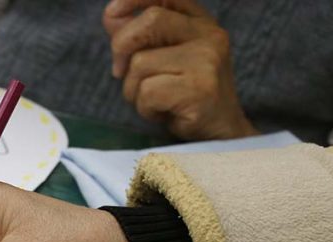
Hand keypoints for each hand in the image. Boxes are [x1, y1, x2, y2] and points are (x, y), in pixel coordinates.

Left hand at [103, 0, 258, 139]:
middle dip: (122, 46)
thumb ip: (140, 39)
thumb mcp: (165, 62)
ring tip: (154, 102)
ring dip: (134, 90)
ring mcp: (207, 61)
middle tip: (119, 72)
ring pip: (142, 63)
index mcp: (201, 23)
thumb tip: (111, 16)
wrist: (221, 136)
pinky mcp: (200, 89)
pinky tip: (163, 114)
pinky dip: (145, 108)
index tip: (111, 13)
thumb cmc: (187, 99)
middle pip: (150, 21)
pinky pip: (148, 92)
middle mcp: (209, 35)